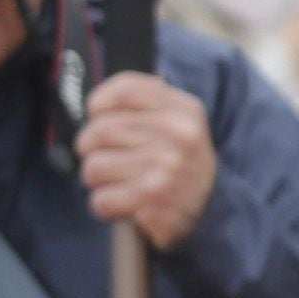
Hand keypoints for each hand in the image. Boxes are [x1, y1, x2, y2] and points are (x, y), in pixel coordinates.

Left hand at [79, 69, 213, 249]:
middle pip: (100, 131)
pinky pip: (101, 200)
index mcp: (183, 109)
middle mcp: (179, 136)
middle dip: (88, 147)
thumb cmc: (177, 159)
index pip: (125, 89)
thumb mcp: (176, 121)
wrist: (209, 207)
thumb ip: (143, 101)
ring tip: (114, 180)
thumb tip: (96, 100)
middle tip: (99, 155)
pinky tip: (122, 202)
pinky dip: (104, 204)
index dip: (98, 103)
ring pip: (94, 167)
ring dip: (95, 179)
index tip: (96, 115)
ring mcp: (167, 170)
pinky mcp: (153, 202)